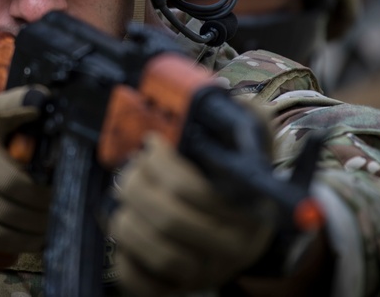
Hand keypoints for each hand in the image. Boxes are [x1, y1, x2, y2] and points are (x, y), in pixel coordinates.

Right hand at [0, 87, 50, 251]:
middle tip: (61, 198)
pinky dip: (21, 239)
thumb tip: (58, 108)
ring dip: (35, 220)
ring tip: (54, 219)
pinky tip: (39, 237)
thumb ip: (23, 112)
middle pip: (7, 179)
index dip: (22, 108)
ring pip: (1, 211)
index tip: (44, 108)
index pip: (2, 108)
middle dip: (40, 194)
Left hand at [108, 134, 277, 295]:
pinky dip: (125, 254)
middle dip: (138, 184)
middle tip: (133, 166)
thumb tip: (236, 101)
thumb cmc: (239, 179)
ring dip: (127, 214)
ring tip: (126, 194)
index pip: (196, 192)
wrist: (244, 230)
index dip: (163, 163)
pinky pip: (140, 282)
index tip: (153, 144)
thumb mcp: (254, 145)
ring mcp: (204, 273)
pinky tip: (130, 227)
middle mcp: (231, 249)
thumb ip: (251, 119)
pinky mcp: (177, 290)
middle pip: (168, 219)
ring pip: (152, 249)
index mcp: (249, 212)